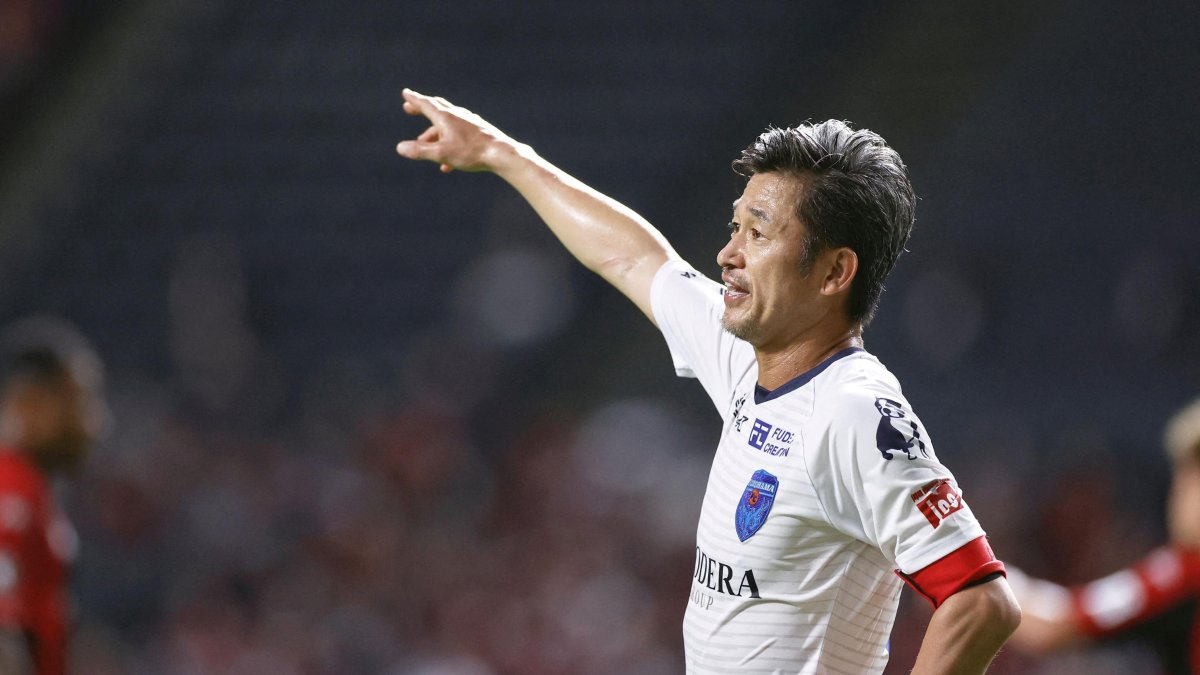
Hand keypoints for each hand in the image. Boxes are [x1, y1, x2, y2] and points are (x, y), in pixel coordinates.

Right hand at [395, 89, 518, 173]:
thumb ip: (420, 151)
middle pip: (436, 108)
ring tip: (424, 141)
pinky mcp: (478, 132)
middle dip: (421, 108)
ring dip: (433, 131)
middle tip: (410, 107)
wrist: (501, 154)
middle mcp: (457, 116)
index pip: (426, 104)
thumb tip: (400, 147)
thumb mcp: (441, 153)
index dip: (414, 99)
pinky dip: (449, 144)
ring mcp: (469, 123)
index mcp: (445, 118)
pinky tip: (448, 164)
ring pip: (447, 124)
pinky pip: (459, 136)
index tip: (406, 93)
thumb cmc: (471, 153)